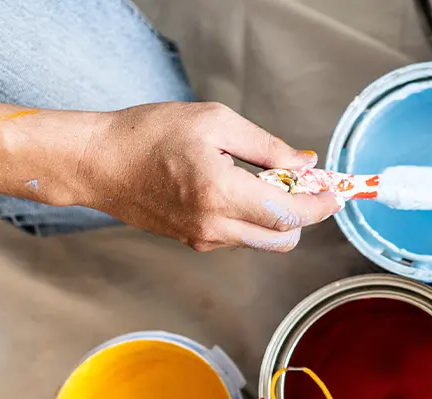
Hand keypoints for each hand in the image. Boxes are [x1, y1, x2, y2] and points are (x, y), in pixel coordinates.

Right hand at [74, 102, 341, 251]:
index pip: (290, 215)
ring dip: (276, 215)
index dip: (321, 205)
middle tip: (302, 181)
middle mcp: (215, 226)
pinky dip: (251, 217)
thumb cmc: (148, 134)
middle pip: (283, 238)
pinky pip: (238, 235)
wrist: (96, 162)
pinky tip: (236, 187)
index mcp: (222, 194)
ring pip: (262, 239)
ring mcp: (203, 239)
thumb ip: (267, 147)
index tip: (335, 192)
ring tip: (262, 177)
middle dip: (303, 214)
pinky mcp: (193, 241)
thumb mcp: (216, 123)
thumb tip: (306, 164)